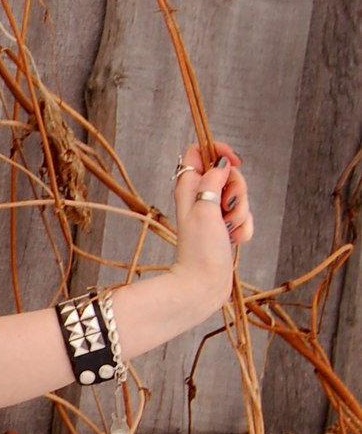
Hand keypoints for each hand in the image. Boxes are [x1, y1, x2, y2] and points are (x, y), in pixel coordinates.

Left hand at [171, 141, 253, 311]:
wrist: (204, 283)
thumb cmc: (200, 249)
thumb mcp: (204, 208)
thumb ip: (212, 180)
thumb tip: (221, 162)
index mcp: (189, 187)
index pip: (198, 152)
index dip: (217, 150)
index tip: (234, 161)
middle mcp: (200, 197)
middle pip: (228, 173)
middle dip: (237, 189)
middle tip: (227, 207)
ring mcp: (214, 212)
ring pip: (240, 197)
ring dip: (241, 213)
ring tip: (228, 229)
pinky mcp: (226, 227)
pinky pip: (244, 217)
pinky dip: (243, 228)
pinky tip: (233, 239)